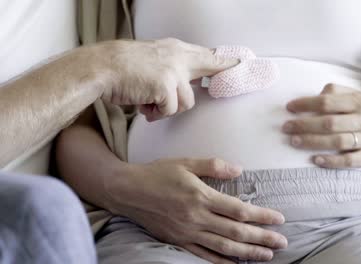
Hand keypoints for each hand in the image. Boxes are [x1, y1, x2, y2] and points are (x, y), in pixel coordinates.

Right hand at [93, 38, 238, 120]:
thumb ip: (169, 70)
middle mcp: (178, 57)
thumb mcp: (150, 61)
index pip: (204, 54)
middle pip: (210, 64)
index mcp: (173, 49)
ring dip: (168, 109)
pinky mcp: (167, 86)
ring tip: (149, 103)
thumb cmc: (121, 69)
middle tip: (241, 66)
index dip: (222, 60)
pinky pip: (169, 110)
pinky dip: (156, 113)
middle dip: (225, 68)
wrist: (102, 68)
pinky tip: (143, 106)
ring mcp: (174, 71)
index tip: (240, 61)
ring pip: (187, 102)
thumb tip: (182, 86)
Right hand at [108, 158, 287, 263]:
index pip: (239, 210)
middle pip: (236, 232)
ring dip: (248, 253)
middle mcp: (197, 218)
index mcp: (201, 196)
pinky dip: (221, 262)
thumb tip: (239, 169)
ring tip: (267, 255)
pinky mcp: (179, 241)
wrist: (128, 191)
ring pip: (224, 247)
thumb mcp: (186, 163)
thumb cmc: (157, 174)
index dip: (262, 216)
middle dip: (262, 238)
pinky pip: (204, 255)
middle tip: (283, 242)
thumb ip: (214, 166)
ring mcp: (188, 233)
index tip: (279, 219)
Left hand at [283, 84, 360, 167]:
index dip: (306, 104)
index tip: (289, 107)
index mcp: (359, 101)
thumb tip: (315, 97)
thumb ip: (337, 92)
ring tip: (294, 141)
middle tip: (286, 127)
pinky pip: (350, 161)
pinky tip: (315, 160)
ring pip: (338, 142)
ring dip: (313, 142)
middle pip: (330, 123)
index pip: (328, 102)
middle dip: (304, 125)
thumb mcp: (357, 96)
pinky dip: (332, 161)